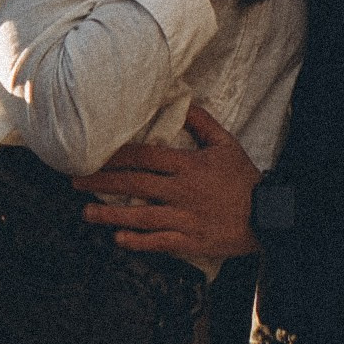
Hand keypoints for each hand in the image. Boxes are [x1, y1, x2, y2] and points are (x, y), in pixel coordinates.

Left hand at [75, 104, 261, 264]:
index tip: (91, 154)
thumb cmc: (244, 178)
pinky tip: (117, 239)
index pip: (145, 157)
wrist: (268, 216)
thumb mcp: (226, 143)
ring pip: (141, 215)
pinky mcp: (191, 241)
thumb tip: (182, 101)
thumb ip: (202, 123)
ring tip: (85, 213)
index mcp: (188, 165)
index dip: (116, 156)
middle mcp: (182, 191)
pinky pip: (159, 242)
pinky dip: (138, 241)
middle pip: (135, 184)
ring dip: (110, 215)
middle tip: (74, 181)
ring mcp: (185, 218)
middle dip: (102, 182)